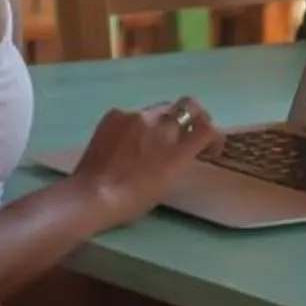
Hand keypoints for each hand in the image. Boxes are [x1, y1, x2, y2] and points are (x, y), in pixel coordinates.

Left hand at [71, 97, 216, 227]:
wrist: (92, 194)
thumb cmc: (132, 200)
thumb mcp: (167, 182)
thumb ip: (179, 158)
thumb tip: (181, 147)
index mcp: (178, 150)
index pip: (209, 128)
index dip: (213, 134)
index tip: (208, 144)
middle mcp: (162, 126)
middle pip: (188, 106)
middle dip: (191, 117)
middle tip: (185, 131)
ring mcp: (137, 116)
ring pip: (160, 109)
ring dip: (162, 121)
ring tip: (148, 141)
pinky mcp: (116, 114)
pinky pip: (134, 114)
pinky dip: (136, 124)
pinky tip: (124, 142)